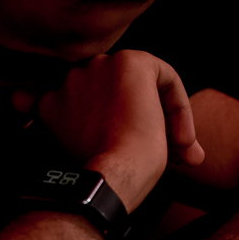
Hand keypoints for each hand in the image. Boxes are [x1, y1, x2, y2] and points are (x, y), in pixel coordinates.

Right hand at [31, 50, 202, 208]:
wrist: (109, 177)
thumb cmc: (101, 175)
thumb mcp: (87, 146)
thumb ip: (97, 127)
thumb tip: (131, 131)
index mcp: (55, 99)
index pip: (97, 107)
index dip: (124, 133)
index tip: (140, 160)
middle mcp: (72, 76)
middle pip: (119, 94)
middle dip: (143, 122)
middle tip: (168, 158)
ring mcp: (98, 66)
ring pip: (141, 86)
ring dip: (161, 117)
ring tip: (178, 152)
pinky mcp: (128, 62)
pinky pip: (163, 75)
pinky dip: (178, 104)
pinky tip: (184, 139)